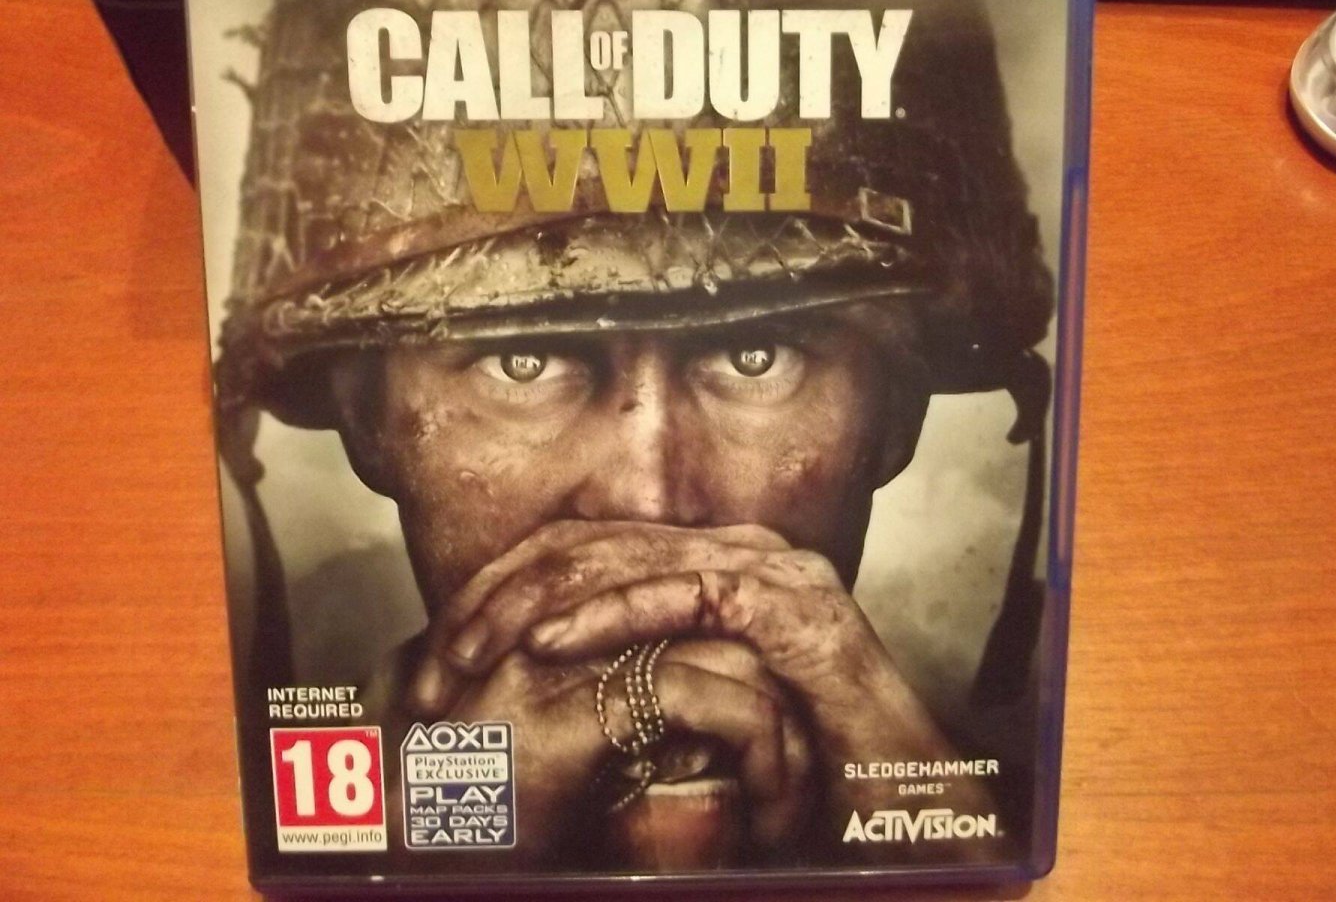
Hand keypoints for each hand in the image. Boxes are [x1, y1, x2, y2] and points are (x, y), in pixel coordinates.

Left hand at [411, 520, 992, 855]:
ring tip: (472, 648)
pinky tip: (546, 646)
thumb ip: (630, 677)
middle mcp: (735, 549)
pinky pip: (679, 593)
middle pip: (590, 539)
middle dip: (501, 592)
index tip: (445, 643)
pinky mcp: (788, 602)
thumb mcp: (686, 711)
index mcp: (707, 564)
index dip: (505, 583)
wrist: (895, 796)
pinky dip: (606, 615)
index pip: (585, 543)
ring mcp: (766, 568)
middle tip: (440, 653)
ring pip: (624, 556)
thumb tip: (532, 680)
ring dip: (535, 604)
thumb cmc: (791, 766)